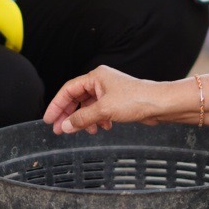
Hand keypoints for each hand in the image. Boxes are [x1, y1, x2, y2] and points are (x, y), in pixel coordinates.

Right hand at [44, 65, 176, 134]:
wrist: (159, 104)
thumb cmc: (136, 99)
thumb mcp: (104, 110)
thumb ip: (82, 119)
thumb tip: (65, 126)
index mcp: (95, 77)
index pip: (68, 90)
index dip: (57, 105)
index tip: (48, 119)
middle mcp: (100, 82)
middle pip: (77, 99)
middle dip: (69, 115)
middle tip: (59, 129)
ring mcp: (109, 92)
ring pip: (88, 107)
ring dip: (85, 120)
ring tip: (87, 131)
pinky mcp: (116, 102)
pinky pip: (99, 111)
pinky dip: (97, 120)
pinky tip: (102, 128)